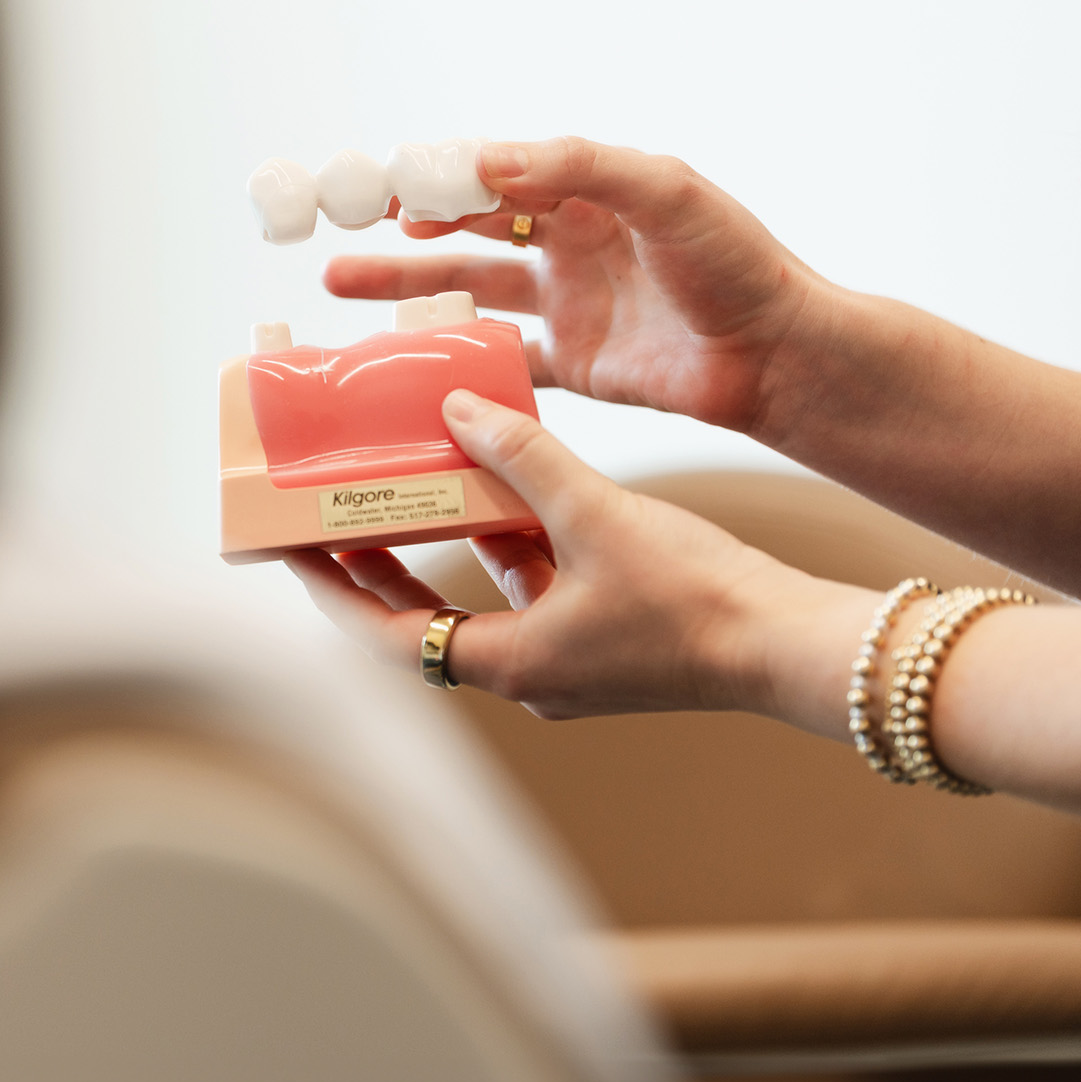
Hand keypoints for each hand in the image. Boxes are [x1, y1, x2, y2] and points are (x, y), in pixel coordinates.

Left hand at [285, 390, 793, 718]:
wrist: (787, 644)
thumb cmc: (694, 599)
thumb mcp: (596, 516)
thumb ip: (523, 458)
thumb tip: (457, 408)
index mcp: (512, 665)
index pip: (389, 636)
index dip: (334, 591)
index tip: (293, 550)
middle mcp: (530, 674)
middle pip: (427, 620)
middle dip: (381, 567)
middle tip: (338, 514)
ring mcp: (568, 659)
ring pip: (486, 598)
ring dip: (453, 546)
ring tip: (417, 483)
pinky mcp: (604, 638)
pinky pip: (539, 589)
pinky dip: (516, 544)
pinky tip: (513, 487)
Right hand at [325, 136, 822, 433]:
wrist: (775, 354)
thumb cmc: (734, 262)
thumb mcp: (664, 191)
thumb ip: (578, 166)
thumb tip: (483, 160)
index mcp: (588, 191)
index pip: (493, 173)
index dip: (434, 175)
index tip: (377, 182)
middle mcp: (570, 243)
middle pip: (467, 227)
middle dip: (402, 225)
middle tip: (339, 225)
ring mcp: (569, 304)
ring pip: (470, 290)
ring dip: (408, 286)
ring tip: (338, 281)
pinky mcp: (577, 364)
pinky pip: (505, 359)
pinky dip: (460, 361)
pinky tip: (411, 363)